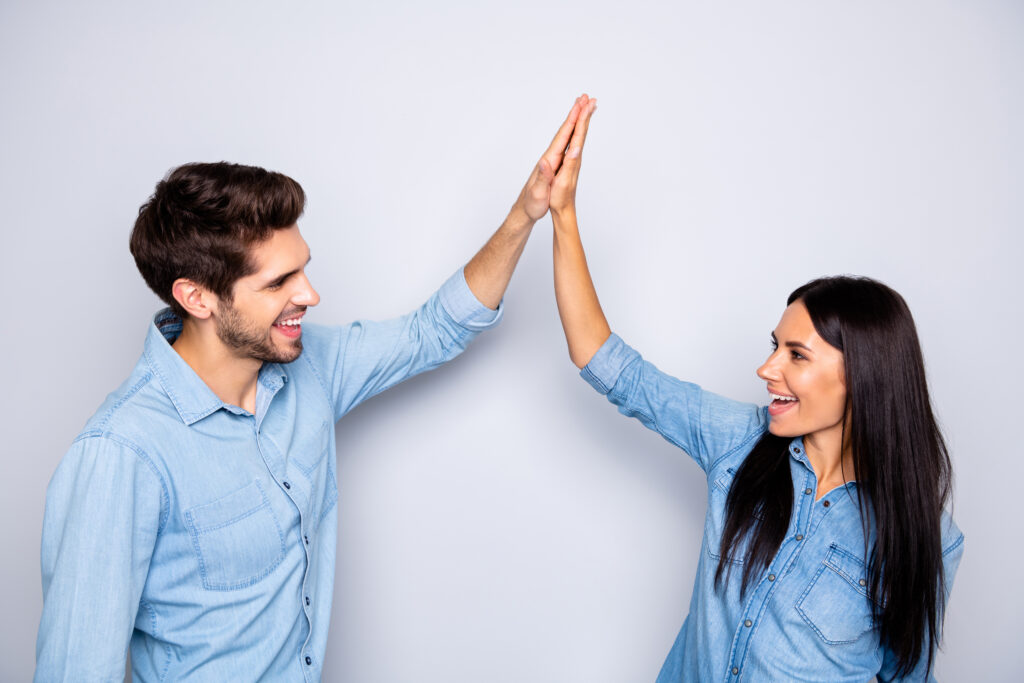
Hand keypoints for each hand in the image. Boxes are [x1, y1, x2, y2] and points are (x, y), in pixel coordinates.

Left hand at [516, 95, 591, 220]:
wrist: (525, 210)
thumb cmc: (532, 204)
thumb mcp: (537, 193)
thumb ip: (541, 177)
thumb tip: (544, 161)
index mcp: (548, 161)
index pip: (562, 137)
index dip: (572, 121)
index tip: (580, 106)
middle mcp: (550, 157)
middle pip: (565, 132)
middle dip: (575, 114)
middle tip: (585, 98)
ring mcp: (552, 160)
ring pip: (566, 136)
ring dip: (575, 121)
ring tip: (583, 107)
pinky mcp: (554, 165)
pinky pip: (566, 144)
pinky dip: (572, 134)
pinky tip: (576, 130)